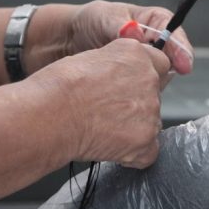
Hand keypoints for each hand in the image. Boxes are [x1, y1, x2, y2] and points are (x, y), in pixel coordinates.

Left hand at [24, 1, 192, 77]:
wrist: (68, 43)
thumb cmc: (89, 22)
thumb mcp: (103, 17)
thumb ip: (119, 24)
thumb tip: (135, 32)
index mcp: (155, 22)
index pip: (176, 36)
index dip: (181, 50)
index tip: (183, 64)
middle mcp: (156, 45)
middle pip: (172, 62)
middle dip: (162, 70)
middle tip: (146, 76)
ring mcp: (147, 67)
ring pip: (160, 80)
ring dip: (147, 84)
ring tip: (123, 81)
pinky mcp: (137, 84)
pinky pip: (146, 93)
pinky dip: (136, 95)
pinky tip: (120, 93)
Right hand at [30, 38, 170, 167]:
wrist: (50, 115)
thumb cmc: (58, 87)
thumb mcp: (91, 58)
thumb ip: (117, 64)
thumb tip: (121, 76)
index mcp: (136, 54)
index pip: (158, 64)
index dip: (142, 78)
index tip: (129, 86)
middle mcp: (149, 79)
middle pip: (154, 94)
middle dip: (136, 104)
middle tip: (108, 111)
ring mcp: (151, 110)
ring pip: (151, 122)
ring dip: (134, 127)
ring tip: (103, 128)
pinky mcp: (146, 139)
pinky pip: (148, 151)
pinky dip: (133, 154)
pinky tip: (110, 146)